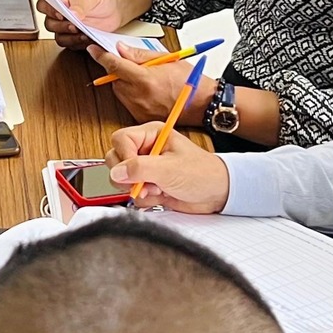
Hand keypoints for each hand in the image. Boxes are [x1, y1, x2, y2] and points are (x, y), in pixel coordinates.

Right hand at [41, 0, 122, 50]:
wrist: (117, 7)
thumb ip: (80, 5)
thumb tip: (71, 13)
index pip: (44, 5)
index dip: (48, 11)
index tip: (61, 14)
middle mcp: (62, 14)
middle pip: (49, 24)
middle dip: (61, 27)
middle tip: (74, 25)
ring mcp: (68, 27)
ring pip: (59, 37)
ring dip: (70, 38)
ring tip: (83, 34)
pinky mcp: (76, 37)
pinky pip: (71, 45)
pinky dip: (79, 43)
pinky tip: (88, 38)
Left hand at [90, 43, 212, 124]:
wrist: (201, 104)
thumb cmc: (189, 80)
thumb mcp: (167, 59)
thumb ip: (139, 55)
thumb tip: (120, 49)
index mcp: (145, 79)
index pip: (114, 65)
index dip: (101, 56)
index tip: (93, 50)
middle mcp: (139, 96)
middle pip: (114, 80)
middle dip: (120, 71)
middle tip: (137, 68)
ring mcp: (138, 108)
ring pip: (119, 91)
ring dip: (125, 84)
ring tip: (146, 81)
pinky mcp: (140, 117)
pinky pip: (127, 103)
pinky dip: (132, 96)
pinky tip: (148, 93)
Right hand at [104, 123, 230, 212]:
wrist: (217, 194)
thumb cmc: (202, 173)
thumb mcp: (169, 169)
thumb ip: (139, 169)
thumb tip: (116, 172)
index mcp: (152, 134)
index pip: (120, 140)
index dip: (123, 156)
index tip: (133, 170)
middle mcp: (146, 149)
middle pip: (116, 160)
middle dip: (128, 176)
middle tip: (145, 183)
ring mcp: (146, 168)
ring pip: (121, 179)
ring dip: (137, 188)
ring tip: (157, 188)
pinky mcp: (148, 184)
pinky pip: (132, 192)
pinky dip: (144, 198)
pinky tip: (161, 194)